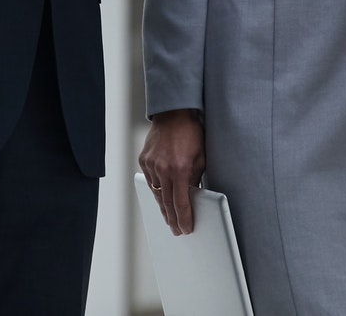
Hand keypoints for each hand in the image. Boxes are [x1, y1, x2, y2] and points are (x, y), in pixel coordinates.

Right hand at [138, 110, 204, 234]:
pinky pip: (150, 182)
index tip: (186, 229)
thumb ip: (196, 179)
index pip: (181, 202)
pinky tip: (162, 199)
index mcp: (179, 168)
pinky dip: (157, 192)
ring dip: (163, 208)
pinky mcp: (144, 161)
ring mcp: (151, 165)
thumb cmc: (191, 134)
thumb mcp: (201, 157)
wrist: (173, 114)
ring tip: (169, 219)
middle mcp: (163, 168)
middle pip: (166, 203)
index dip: (184, 219)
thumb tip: (193, 198)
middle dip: (172, 219)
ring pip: (156, 194)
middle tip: (177, 231)